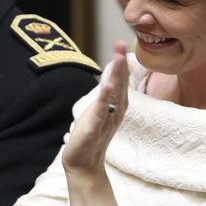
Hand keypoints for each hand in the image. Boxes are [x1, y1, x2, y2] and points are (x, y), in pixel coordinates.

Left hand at [62, 40, 129, 176]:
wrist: (83, 164)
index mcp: (116, 106)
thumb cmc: (91, 135)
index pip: (121, 80)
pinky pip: (102, 111)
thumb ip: (110, 93)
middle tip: (122, 42)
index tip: (121, 42)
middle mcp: (115, 111)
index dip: (121, 62)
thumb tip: (116, 74)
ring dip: (116, 76)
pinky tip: (107, 86)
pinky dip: (105, 99)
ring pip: (113, 95)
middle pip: (120, 84)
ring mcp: (106, 120)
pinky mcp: (95, 129)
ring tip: (118, 59)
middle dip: (121, 63)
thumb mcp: (101, 110)